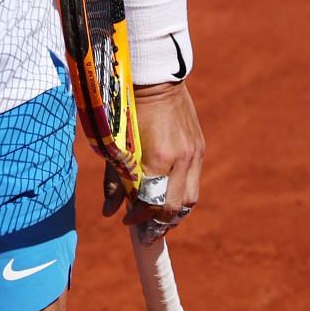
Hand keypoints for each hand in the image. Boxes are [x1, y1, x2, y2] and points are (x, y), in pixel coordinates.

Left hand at [105, 80, 203, 233]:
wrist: (154, 78)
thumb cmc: (125, 109)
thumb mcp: (114, 144)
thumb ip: (114, 179)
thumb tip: (109, 213)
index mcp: (159, 157)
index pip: (153, 202)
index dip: (139, 217)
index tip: (127, 222)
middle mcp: (182, 158)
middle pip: (175, 206)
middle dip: (159, 223)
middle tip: (146, 232)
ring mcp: (195, 153)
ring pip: (190, 199)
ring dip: (175, 214)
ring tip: (158, 221)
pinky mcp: (200, 148)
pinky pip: (194, 182)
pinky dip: (181, 195)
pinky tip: (168, 199)